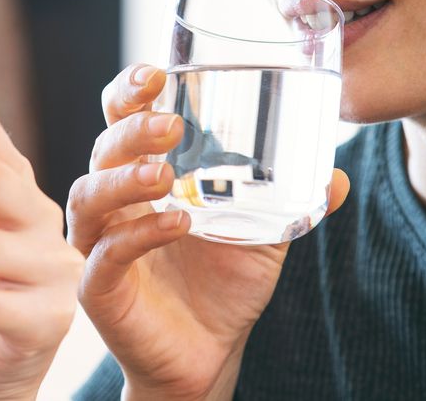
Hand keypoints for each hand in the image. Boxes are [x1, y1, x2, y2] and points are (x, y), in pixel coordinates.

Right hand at [67, 64, 349, 399]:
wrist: (210, 353)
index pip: (121, 119)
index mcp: (142, 175)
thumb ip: (293, 200)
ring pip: (89, 195)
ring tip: (165, 174)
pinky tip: (176, 225)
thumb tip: (336, 176)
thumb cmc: (223, 283)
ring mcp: (99, 243)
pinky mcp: (99, 287)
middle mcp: (114, 202)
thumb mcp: (264, 233)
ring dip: (124, 178)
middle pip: (102, 148)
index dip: (129, 91)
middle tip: (170, 124)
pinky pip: (106, 254)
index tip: (157, 73)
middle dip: (130, 129)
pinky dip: (138, 235)